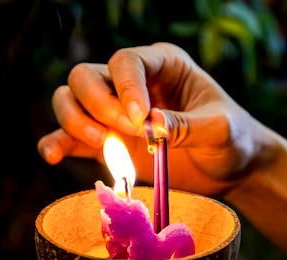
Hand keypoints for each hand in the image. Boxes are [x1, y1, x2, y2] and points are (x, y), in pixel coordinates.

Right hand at [38, 42, 276, 196]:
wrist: (230, 170)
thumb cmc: (232, 139)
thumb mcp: (220, 129)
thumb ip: (187, 125)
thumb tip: (151, 124)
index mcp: (162, 65)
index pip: (125, 61)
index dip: (124, 88)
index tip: (138, 121)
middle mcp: (132, 84)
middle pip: (85, 76)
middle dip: (98, 105)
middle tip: (128, 134)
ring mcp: (114, 113)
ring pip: (69, 100)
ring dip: (75, 122)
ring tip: (104, 146)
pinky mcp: (106, 144)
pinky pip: (68, 137)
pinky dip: (56, 144)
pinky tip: (54, 156)